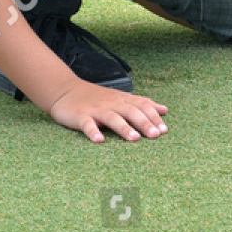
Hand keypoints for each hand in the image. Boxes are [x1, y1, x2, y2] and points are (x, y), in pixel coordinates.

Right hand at [48, 80, 168, 142]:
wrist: (66, 90)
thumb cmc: (97, 98)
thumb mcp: (121, 98)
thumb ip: (142, 104)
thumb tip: (164, 110)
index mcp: (122, 100)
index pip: (141, 106)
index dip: (153, 117)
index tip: (164, 130)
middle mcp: (111, 104)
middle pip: (130, 111)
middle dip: (144, 123)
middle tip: (156, 135)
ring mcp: (96, 110)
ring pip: (112, 118)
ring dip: (124, 128)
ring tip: (135, 138)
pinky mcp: (80, 117)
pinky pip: (87, 125)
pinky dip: (93, 132)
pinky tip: (99, 140)